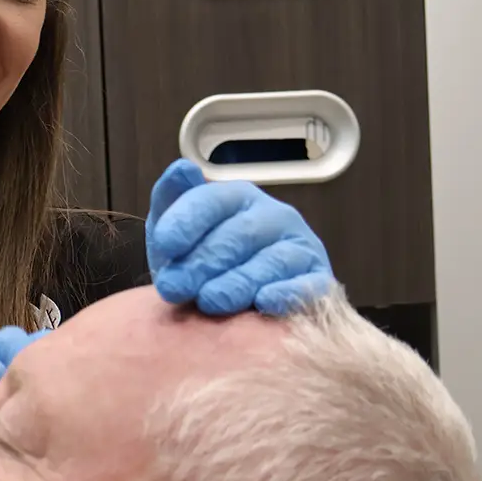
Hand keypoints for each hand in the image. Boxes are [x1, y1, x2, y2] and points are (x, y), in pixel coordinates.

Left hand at [145, 159, 333, 315]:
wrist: (235, 311)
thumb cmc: (202, 265)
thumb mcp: (176, 233)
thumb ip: (172, 201)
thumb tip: (181, 169)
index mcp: (238, 198)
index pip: (214, 201)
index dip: (188, 220)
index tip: (165, 244)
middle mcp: (274, 216)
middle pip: (240, 234)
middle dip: (203, 261)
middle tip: (173, 287)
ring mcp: (299, 248)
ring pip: (271, 261)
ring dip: (237, 282)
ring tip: (208, 301)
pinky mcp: (317, 281)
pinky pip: (307, 286)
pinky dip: (286, 293)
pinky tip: (263, 302)